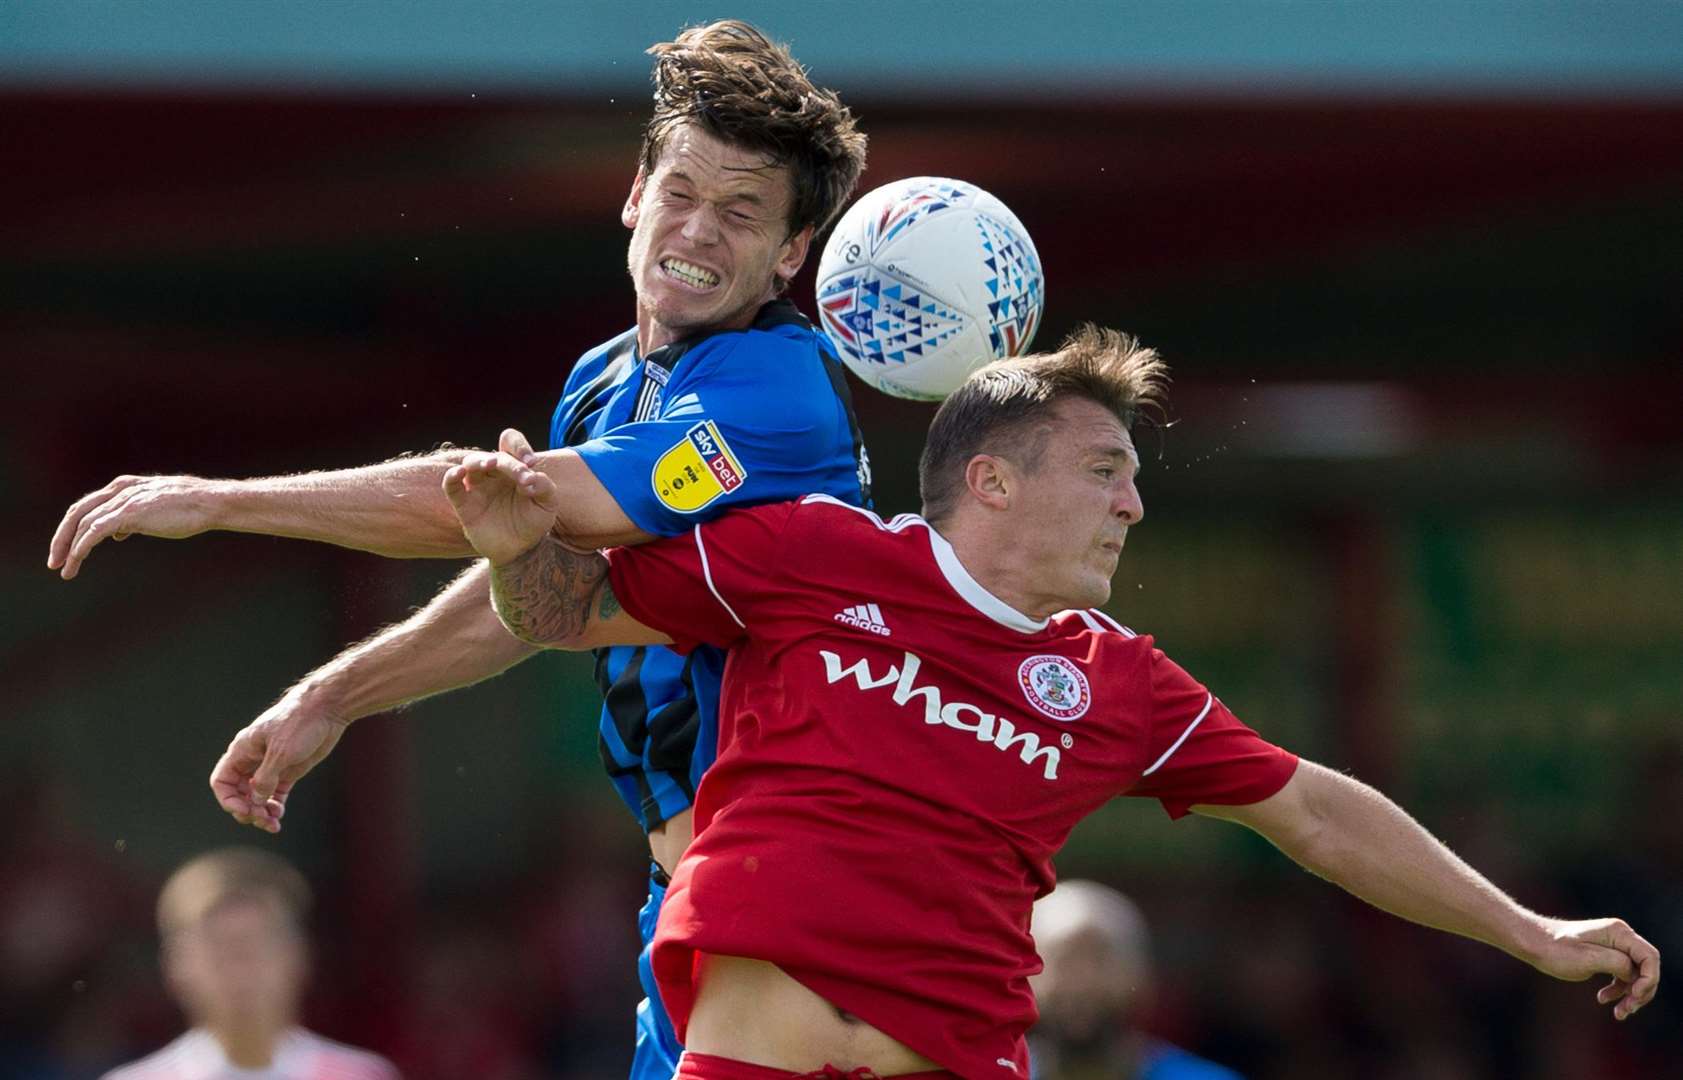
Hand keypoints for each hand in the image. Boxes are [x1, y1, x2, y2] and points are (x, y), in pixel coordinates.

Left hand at [48, 475, 217, 579]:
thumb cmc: (191, 509)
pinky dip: (81, 548)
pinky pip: (93, 532)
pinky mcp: (127, 513)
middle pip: (77, 512)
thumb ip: (133, 520)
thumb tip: (118, 533)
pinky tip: (76, 562)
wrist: (210, 503)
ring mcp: (122, 501)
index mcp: (124, 487)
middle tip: (54, 561)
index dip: (74, 527)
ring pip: (81, 523)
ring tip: (64, 569)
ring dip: (68, 548)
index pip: (88, 506)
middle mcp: (118, 490)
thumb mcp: (156, 511)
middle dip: (62, 538)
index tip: (68, 549)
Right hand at [209, 688, 350, 833]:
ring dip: (261, 812)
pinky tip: (279, 816)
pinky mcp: (288, 770)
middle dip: (247, 809)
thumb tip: (255, 801)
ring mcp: (271, 766)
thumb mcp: (281, 751)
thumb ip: (266, 778)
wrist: (326, 709)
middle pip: (240, 793)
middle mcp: (253, 760)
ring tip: (273, 824)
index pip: (222, 781)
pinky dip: (274, 806)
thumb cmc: (299, 723)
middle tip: (262, 820)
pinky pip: (274, 794)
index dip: (228, 799)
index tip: (244, 810)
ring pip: (257, 796)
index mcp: (242, 751)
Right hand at [443, 428, 560, 565]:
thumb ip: (545, 487)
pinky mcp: (464, 504)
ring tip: (492, 465)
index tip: (531, 462)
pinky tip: (459, 472)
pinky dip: (452, 477)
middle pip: (495, 456)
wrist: (520, 550)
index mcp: (514, 468)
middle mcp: (494, 474)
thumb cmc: (533, 522)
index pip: (511, 443)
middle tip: (523, 477)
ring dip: (480, 461)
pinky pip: (451, 485)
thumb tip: (531, 478)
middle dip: (509, 463)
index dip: (519, 446)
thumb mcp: (547, 505)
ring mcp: (478, 487)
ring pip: (471, 463)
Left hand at [1529, 916, 1659, 1020]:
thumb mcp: (1587, 959)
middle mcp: (1620, 936)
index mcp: (1618, 932)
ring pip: (1635, 975)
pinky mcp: (1606, 955)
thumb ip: (1617, 964)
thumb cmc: (1555, 950)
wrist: (1533, 943)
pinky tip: (1602, 999)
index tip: (1634, 996)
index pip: (1650, 957)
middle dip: (1641, 992)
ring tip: (1619, 1013)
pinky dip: (1618, 990)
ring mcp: (1614, 946)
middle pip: (1645, 968)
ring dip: (1630, 995)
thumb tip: (1635, 974)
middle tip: (1626, 1010)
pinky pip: (1622, 975)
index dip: (1649, 979)